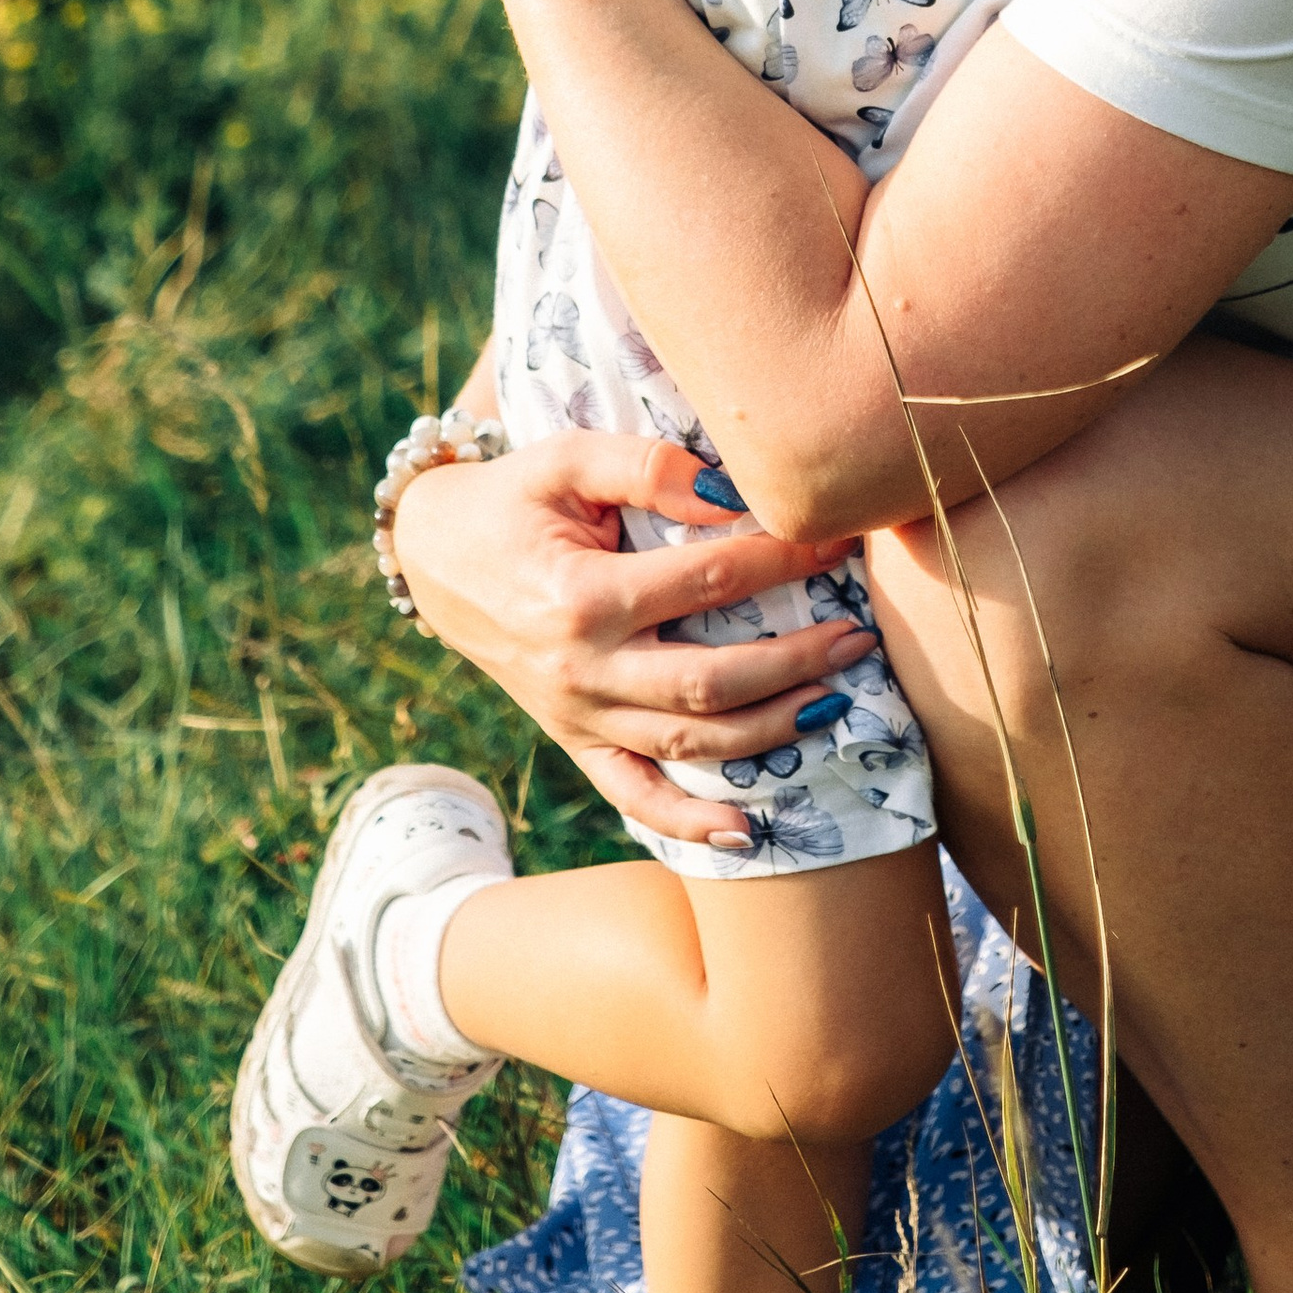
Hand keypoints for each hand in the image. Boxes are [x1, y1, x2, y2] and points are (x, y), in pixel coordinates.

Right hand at [387, 428, 880, 850]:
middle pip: (711, 682)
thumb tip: (734, 491)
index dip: (782, 558)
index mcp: (582, 598)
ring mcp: (577, 717)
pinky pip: (634, 796)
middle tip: (858, 637)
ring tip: (837, 702)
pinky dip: (689, 822)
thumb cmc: (513, 497)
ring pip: (688, 745)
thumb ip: (648, 467)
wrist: (435, 557)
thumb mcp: (567, 459)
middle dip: (796, 661)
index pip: (707, 581)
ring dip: (770, 731)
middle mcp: (581, 671)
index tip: (836, 538)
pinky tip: (748, 833)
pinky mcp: (574, 741)